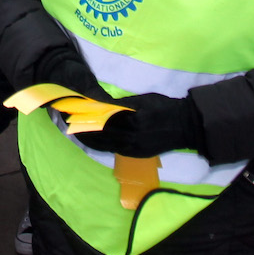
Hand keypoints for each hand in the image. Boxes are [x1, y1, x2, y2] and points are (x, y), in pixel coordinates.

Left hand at [76, 92, 203, 158]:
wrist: (186, 126)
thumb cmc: (164, 107)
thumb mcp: (143, 100)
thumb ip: (122, 105)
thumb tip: (100, 104)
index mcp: (132, 120)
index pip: (101, 120)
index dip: (85, 117)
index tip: (71, 112)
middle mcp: (131, 137)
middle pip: (100, 134)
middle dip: (82, 129)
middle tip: (67, 122)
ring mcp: (133, 147)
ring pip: (104, 145)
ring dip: (88, 139)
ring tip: (74, 132)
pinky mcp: (136, 154)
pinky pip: (113, 150)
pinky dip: (100, 146)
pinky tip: (92, 142)